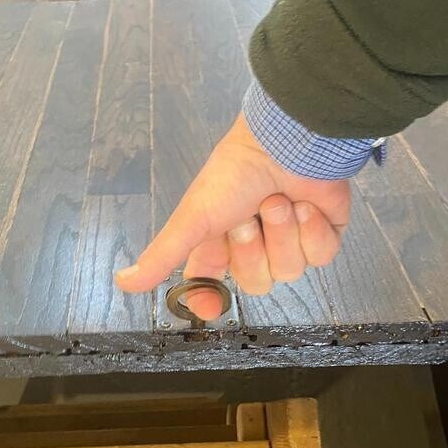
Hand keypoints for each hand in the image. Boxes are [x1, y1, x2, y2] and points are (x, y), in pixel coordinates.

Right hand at [115, 113, 350, 319]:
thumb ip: (162, 254)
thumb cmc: (234, 175)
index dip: (211, 299)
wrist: (284, 142)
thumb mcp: (193, 217)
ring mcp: (291, 242)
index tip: (211, 306)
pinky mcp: (324, 235)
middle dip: (252, 248)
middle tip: (249, 216)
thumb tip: (123, 283)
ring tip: (279, 201)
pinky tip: (307, 206)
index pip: (211, 287)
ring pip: (290, 271)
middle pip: (256, 284)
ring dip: (284, 233)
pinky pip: (320, 256)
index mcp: (221, 245)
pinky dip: (312, 231)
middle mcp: (255, 247)